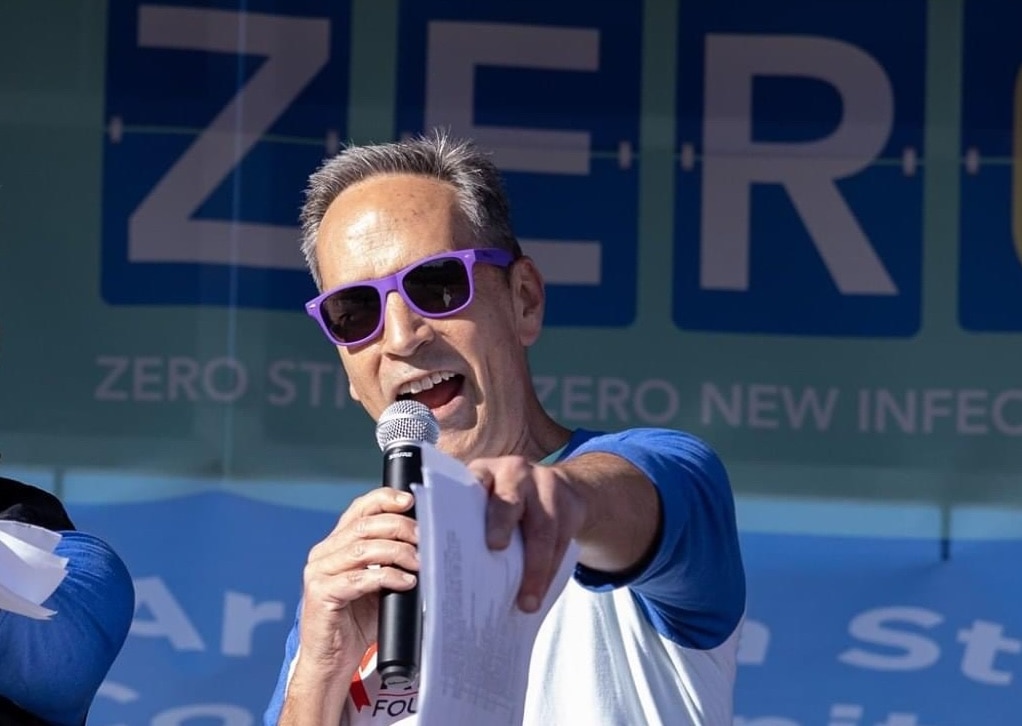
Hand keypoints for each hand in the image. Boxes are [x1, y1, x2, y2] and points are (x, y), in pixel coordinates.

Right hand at [295, 488, 419, 677]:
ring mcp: (319, 572)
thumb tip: (425, 541)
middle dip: (400, 527)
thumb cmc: (358, 621)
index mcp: (336, 543)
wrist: (334, 661)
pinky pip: (359, 578)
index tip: (410, 500)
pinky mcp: (320, 593)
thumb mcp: (378, 583)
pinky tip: (406, 582)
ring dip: (397, 552)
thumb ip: (390, 560)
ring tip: (419, 562)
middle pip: (365, 525)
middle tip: (424, 538)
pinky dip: (387, 577)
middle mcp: (323, 552)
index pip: (359, 509)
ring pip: (362, 549)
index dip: (384, 499)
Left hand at [467, 456, 587, 612]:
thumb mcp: (489, 493)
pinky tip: (540, 594)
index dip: (468, 496)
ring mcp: (547, 488)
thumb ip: (467, 513)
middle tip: (495, 548)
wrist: (564, 487)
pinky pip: (561, 544)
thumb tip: (425, 555)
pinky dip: (549, 573)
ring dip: (535, 569)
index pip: (476, 480)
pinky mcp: (570, 508)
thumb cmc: (510, 499)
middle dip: (501, 523)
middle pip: (510, 501)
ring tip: (526, 602)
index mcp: (488, 471)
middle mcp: (517, 474)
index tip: (462, 521)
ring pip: (543, 529)